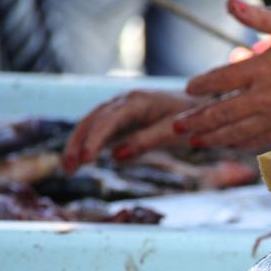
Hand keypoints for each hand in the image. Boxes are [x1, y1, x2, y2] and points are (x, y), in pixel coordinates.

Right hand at [63, 90, 198, 172]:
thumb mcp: (174, 132)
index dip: (95, 139)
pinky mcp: (122, 118)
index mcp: (138, 102)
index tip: (85, 159)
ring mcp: (121, 108)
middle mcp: (125, 101)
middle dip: (78, 143)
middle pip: (93, 120)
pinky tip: (80, 161)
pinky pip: (100, 129)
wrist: (202, 105)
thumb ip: (147, 141)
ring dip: (78, 144)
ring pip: (92, 123)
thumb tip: (116, 155)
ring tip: (68, 169)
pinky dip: (88, 143)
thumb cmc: (191, 119)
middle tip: (68, 169)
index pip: (109, 120)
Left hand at [176, 0, 270, 149]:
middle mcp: (266, 97)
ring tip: (196, 141)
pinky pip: (259, 141)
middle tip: (177, 126)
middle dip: (197, 120)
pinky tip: (230, 145)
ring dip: (214, 138)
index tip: (189, 90)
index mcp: (263, 68)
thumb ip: (259, 17)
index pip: (222, 79)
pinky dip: (241, 144)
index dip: (202, 85)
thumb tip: (229, 4)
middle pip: (222, 113)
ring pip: (238, 132)